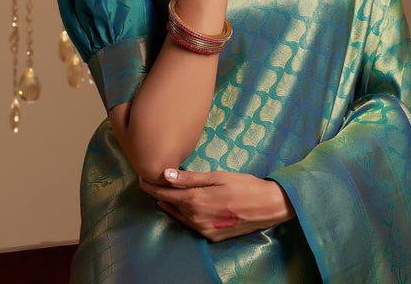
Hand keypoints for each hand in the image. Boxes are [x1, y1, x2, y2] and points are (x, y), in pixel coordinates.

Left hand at [140, 168, 294, 241]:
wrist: (269, 206)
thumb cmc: (244, 185)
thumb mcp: (217, 176)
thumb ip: (190, 178)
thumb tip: (165, 175)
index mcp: (195, 201)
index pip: (164, 194)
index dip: (151, 186)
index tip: (141, 179)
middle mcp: (196, 218)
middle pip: (169, 205)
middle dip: (159, 194)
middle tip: (150, 182)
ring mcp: (203, 230)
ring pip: (179, 216)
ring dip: (169, 205)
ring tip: (161, 194)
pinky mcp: (212, 236)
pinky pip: (191, 225)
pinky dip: (182, 214)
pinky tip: (181, 207)